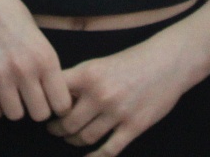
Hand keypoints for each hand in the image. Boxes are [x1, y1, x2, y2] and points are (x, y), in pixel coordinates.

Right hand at [0, 0, 71, 122]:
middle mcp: (24, 69)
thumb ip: (49, 69)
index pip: (62, 105)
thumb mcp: (42, 40)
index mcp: (45, 59)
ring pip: (14, 115)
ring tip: (11, 94)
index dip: (58, 106)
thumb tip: (58, 101)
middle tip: (30, 98)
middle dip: (36, 108)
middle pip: (39, 114)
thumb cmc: (14, 19)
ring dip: (14, 108)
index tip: (51, 101)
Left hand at [46, 36, 192, 155]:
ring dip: (73, 141)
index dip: (47, 107)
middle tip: (53, 130)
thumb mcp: (99, 64)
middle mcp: (99, 94)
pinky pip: (108, 150)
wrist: (165, 63)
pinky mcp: (134, 126)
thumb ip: (78, 81)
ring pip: (85, 138)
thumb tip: (56, 101)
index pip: (56, 96)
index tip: (44, 111)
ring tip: (70, 138)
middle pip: (67, 123)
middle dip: (57, 129)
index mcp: (87, 74)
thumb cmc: (130, 62)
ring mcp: (117, 112)